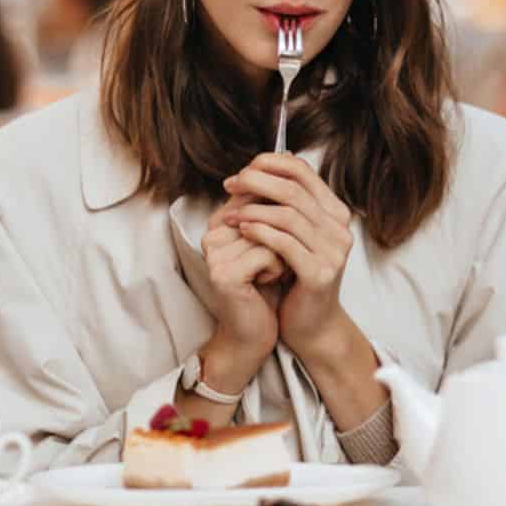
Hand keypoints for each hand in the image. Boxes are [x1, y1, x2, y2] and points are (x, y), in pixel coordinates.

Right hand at [196, 193, 281, 391]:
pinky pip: (268, 252)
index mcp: (221, 221)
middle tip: (276, 262)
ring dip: (283, 254)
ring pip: (271, 231)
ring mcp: (215, 252)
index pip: (257, 192)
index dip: (281, 215)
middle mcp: (212, 232)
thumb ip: (273, 212)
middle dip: (283, 237)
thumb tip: (292, 172)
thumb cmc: (268, 288)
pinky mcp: (224, 273)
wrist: (255, 333)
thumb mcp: (272, 243)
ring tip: (271, 273)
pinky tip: (267, 284)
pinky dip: (278, 269)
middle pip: (266, 211)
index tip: (278, 244)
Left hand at [223, 154, 354, 359]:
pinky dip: (260, 232)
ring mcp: (333, 252)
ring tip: (229, 214)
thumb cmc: (297, 277)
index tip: (242, 171)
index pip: (303, 172)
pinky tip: (242, 230)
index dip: (270, 164)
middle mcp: (340, 228)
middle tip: (230, 185)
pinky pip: (285, 243)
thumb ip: (287, 204)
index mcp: (335, 213)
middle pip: (294, 190)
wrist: (312, 325)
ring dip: (252, 209)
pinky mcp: (320, 273)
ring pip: (289, 215)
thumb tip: (264, 164)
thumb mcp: (295, 235)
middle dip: (256, 182)